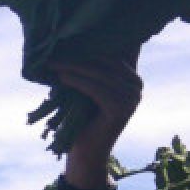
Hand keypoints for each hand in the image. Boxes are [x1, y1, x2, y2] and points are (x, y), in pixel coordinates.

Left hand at [53, 52, 142, 172]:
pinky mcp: (121, 109)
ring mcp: (132, 98)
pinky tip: (61, 78)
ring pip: (99, 75)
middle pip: (106, 62)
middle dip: (78, 55)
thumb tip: (70, 40)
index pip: (113, 53)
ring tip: (53, 63)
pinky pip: (96, 89)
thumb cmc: (82, 119)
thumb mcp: (86, 88)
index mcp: (131, 77)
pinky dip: (77, 82)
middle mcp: (136, 86)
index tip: (66, 36)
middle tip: (54, 49)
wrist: (85, 153)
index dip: (91, 44)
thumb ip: (88, 69)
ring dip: (73, 67)